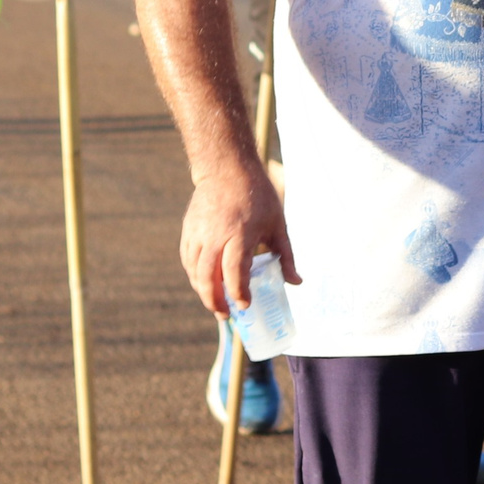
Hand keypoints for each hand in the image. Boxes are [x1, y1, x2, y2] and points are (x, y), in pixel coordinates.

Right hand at [178, 162, 299, 316]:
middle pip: (208, 278)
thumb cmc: (258, 196)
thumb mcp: (278, 224)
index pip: (234, 272)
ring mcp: (198, 232)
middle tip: (225, 315)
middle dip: (215, 301)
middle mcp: (215, 236)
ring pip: (194, 271)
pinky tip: (204, 283)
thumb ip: (285, 255)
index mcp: (240, 234)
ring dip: (203, 291)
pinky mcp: (188, 229)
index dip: (238, 293)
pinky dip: (194, 275)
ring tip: (215, 304)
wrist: (227, 168)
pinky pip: (187, 259)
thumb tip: (296, 282)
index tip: (245, 305)